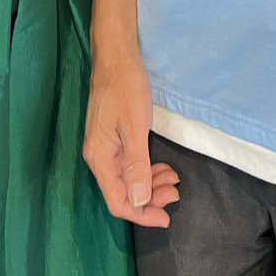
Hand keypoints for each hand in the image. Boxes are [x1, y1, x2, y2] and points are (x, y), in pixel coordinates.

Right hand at [84, 53, 179, 227]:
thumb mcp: (135, 127)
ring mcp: (104, 148)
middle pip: (122, 193)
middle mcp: (98, 157)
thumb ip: (136, 166)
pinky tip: (161, 167)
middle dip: (150, 200)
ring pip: (126, 181)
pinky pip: (128, 166)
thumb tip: (139, 201)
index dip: (142, 214)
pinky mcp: (112, 139)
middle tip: (176, 193)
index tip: (167, 217)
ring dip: (150, 186)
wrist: (117, 58)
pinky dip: (146, 171)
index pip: (118, 201)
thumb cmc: (126, 89)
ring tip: (174, 180)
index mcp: (100, 158)